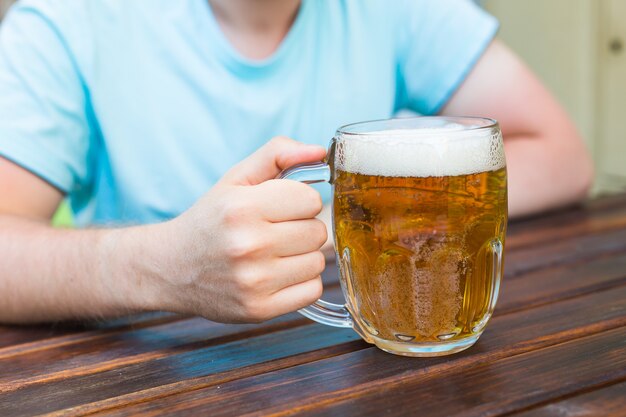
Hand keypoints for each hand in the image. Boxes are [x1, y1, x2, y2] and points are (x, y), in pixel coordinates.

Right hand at [149, 137, 327, 322]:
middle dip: (302, 228)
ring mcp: (254, 281)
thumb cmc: (211, 219)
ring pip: (318, 262)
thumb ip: (278, 154)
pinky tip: (277, 275)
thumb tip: (319, 152)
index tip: (281, 207)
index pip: (311, 200)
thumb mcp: (237, 178)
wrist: (170, 268)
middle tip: (276, 231)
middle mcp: (248, 245)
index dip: (299, 201)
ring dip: (303, 256)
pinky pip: (312, 291)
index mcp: (242, 208)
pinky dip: (301, 282)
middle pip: (317, 232)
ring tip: (275, 254)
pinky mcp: (259, 310)